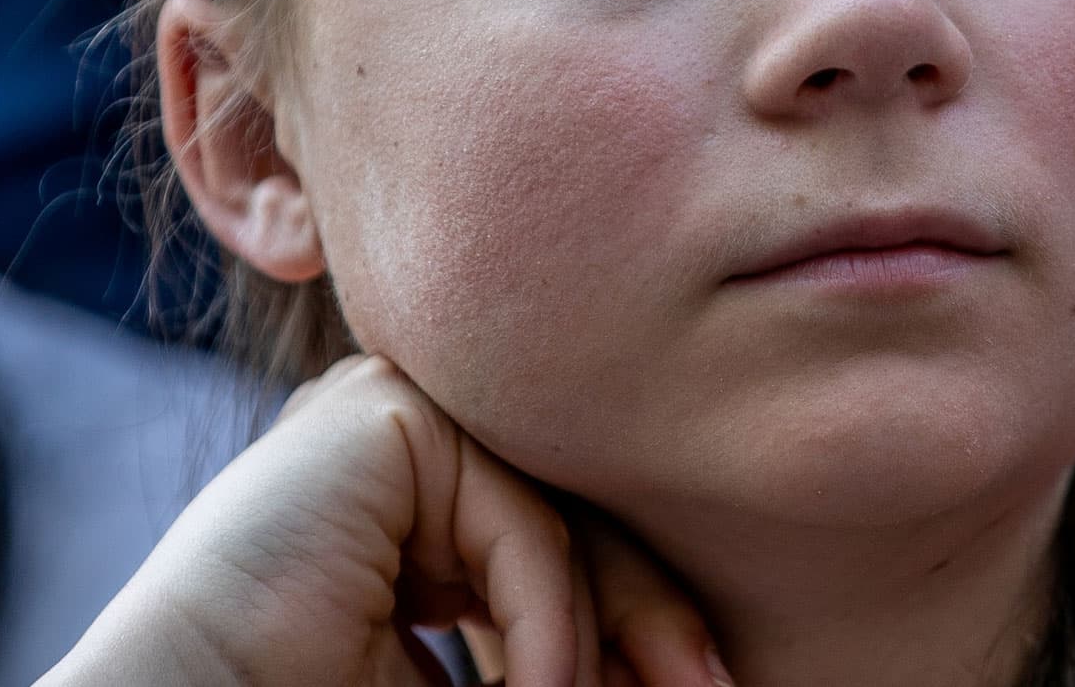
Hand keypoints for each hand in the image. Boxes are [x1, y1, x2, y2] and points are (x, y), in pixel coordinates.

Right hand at [40, 354, 724, 686]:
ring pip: (556, 516)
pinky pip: (520, 520)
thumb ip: (549, 650)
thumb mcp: (472, 677)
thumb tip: (692, 668)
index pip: (559, 541)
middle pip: (571, 515)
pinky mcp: (382, 415)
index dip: (632, 625)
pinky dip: (549, 623)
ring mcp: (390, 417)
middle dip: (649, 621)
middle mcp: (404, 446)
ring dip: (597, 638)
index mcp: (414, 506)